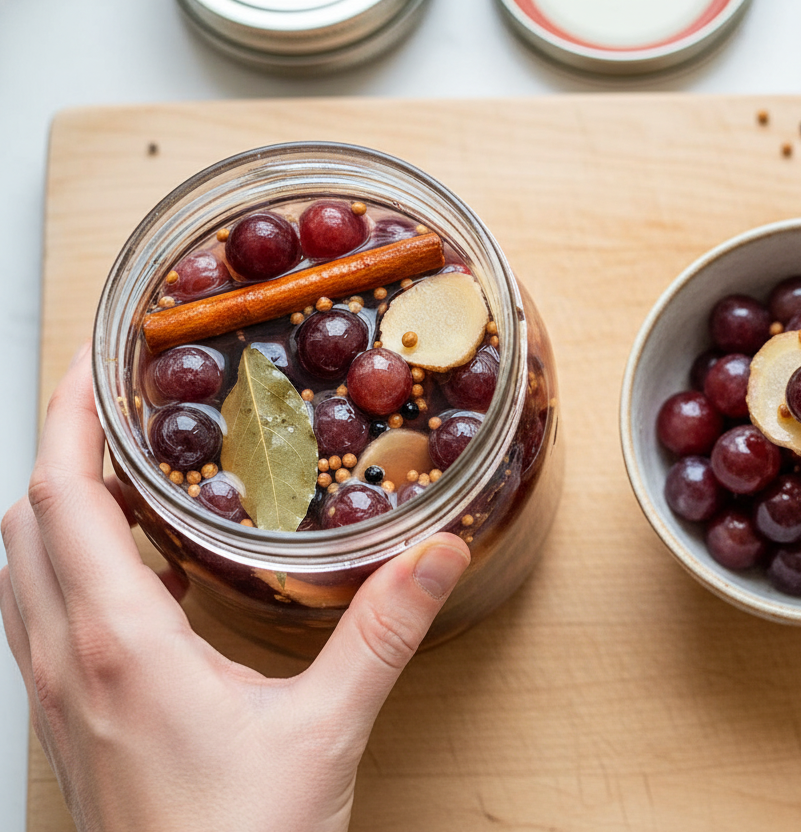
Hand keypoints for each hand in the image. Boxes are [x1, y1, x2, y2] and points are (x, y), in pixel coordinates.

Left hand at [0, 346, 470, 831]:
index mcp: (115, 646)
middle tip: (107, 397)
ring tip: (116, 468)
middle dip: (54, 444)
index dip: (64, 417)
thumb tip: (435, 553)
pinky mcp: (68, 725)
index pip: (58, 498)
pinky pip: (39, 616)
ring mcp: (54, 697)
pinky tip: (133, 574)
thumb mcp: (325, 730)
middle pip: (23, 520)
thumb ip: (382, 633)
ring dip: (52, 505)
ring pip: (20, 569)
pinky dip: (66, 564)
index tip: (91, 361)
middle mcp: (63, 663)